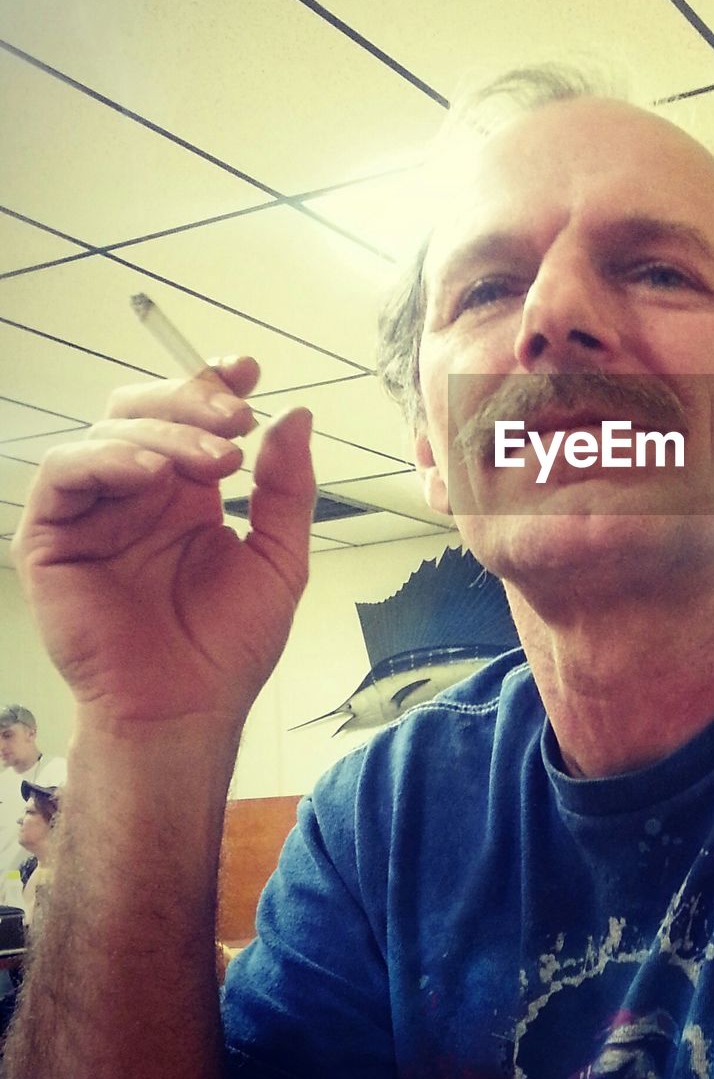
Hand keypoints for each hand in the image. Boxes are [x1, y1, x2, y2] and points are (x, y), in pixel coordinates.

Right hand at [11, 357, 314, 731]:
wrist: (187, 708)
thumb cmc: (228, 645)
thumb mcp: (280, 556)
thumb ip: (288, 487)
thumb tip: (296, 416)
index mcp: (186, 495)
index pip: (190, 418)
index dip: (213, 383)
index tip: (249, 370)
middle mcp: (137, 495)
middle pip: (145, 409)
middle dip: (192, 398)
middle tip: (237, 416)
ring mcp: (94, 513)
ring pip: (109, 431)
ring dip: (165, 430)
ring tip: (216, 459)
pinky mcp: (52, 538)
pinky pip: (65, 473)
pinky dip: (106, 458)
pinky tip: (152, 473)